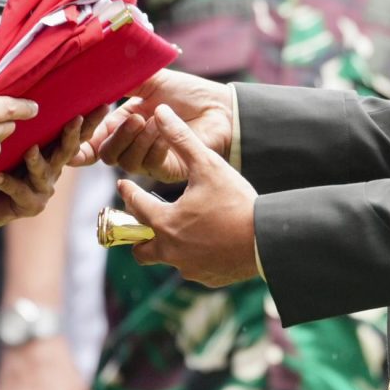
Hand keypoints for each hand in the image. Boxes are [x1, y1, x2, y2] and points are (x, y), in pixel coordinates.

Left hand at [0, 115, 91, 248]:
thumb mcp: (13, 145)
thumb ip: (26, 126)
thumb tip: (28, 93)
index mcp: (53, 153)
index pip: (76, 135)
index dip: (91, 122)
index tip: (104, 105)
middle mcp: (53, 170)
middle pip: (67, 151)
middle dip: (72, 136)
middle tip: (76, 120)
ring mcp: (43, 189)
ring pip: (44, 173)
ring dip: (37, 162)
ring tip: (30, 151)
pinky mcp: (29, 205)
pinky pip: (19, 192)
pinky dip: (9, 183)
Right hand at [78, 71, 235, 183]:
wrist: (220, 107)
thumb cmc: (187, 93)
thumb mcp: (149, 80)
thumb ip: (120, 81)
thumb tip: (90, 75)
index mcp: (123, 123)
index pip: (93, 141)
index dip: (80, 143)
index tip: (74, 134)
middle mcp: (132, 144)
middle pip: (106, 154)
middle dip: (116, 136)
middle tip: (136, 118)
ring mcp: (149, 159)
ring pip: (126, 161)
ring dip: (138, 140)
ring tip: (155, 121)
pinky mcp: (166, 170)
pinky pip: (149, 165)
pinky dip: (154, 147)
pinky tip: (166, 132)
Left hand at [112, 108, 261, 287]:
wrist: (267, 239)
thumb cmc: (235, 201)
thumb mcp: (207, 165)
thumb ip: (181, 138)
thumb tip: (159, 110)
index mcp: (165, 222)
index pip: (136, 206)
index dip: (128, 193)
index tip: (123, 185)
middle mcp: (170, 250)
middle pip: (140, 249)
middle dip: (138, 235)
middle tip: (143, 220)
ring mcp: (188, 268)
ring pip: (167, 259)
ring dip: (167, 246)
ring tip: (178, 231)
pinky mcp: (207, 278)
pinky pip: (192, 269)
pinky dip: (193, 257)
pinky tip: (205, 244)